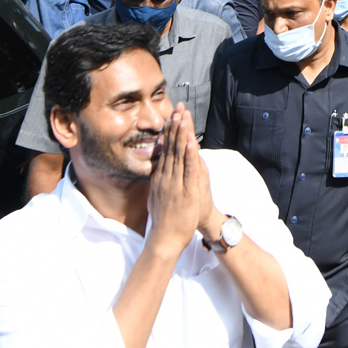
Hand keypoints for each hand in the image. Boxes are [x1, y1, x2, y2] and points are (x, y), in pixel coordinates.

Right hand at [146, 105, 203, 256]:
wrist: (165, 238)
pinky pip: (188, 170)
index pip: (164, 150)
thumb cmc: (163, 220)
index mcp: (160, 177)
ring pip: (178, 155)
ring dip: (181, 135)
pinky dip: (190, 155)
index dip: (169, 133)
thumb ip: (157, 182)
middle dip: (175, 127)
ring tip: (183, 118)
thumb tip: (156, 172)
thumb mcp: (156, 196)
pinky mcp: (185, 191)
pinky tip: (191, 142)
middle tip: (177, 109)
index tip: (172, 117)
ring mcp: (174, 183)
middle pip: (170, 147)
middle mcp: (165, 177)